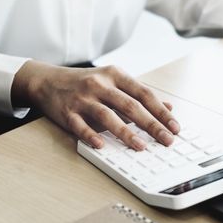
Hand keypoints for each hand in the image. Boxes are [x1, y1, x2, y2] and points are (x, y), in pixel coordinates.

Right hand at [12, 61, 179, 150]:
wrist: (48, 80)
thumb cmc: (86, 83)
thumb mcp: (114, 82)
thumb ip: (139, 95)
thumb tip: (168, 107)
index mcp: (115, 75)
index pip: (144, 94)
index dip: (161, 111)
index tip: (175, 127)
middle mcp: (100, 85)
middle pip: (131, 106)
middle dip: (152, 125)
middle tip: (167, 140)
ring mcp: (83, 98)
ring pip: (108, 116)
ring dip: (126, 133)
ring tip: (141, 146)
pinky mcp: (67, 112)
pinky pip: (81, 126)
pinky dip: (91, 136)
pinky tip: (102, 145)